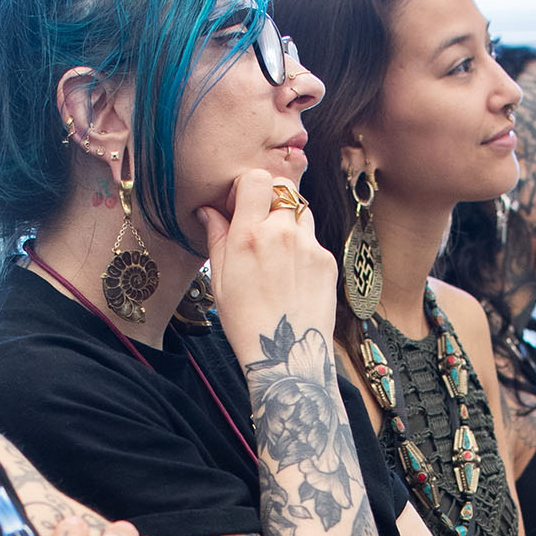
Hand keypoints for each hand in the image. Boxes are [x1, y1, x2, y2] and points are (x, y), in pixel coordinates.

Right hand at [198, 168, 337, 378]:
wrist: (286, 356)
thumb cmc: (246, 322)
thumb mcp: (220, 281)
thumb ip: (217, 238)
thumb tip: (209, 211)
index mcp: (249, 236)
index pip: (256, 179)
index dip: (248, 186)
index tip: (241, 203)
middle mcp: (282, 234)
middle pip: (284, 187)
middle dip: (272, 197)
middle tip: (261, 221)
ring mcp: (309, 246)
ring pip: (301, 211)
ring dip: (289, 220)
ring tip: (277, 251)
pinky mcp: (327, 261)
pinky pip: (313, 239)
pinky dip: (303, 247)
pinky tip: (292, 274)